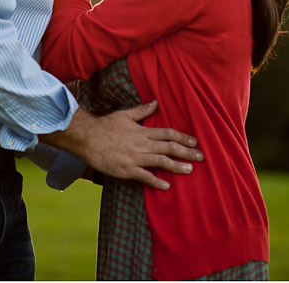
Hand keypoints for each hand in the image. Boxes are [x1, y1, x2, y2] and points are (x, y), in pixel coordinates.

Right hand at [41, 101, 203, 190]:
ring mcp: (135, 157)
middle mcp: (142, 144)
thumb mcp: (124, 115)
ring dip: (177, 166)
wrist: (86, 137)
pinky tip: (166, 186)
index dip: (183, 138)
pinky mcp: (127, 169)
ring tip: (190, 170)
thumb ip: (142, 111)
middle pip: (169, 148)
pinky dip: (156, 181)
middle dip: (187, 152)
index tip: (195, 142)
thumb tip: (156, 103)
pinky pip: (145, 176)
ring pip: (162, 162)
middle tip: (202, 157)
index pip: (168, 134)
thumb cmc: (104, 126)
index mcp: (142, 131)